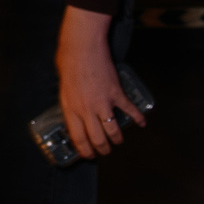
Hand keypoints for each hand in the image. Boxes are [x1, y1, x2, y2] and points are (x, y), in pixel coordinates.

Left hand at [56, 6, 141, 158]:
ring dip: (117, 139)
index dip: (84, 150)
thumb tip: (75, 115)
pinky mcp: (116, 93)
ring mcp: (102, 102)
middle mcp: (86, 109)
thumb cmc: (69, 64)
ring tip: (118, 141)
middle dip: (102, 149)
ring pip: (112, 130)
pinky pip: (129, 110)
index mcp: (70, 108)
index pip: (77, 137)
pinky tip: (141, 123)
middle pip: (96, 138)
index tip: (88, 155)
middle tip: (105, 151)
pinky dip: (137, 117)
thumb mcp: (62, 88)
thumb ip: (69, 103)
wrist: (82, 47)